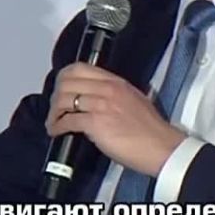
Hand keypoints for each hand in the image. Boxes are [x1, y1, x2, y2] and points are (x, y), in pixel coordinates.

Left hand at [46, 63, 185, 176]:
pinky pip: (68, 120)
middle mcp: (106, 89)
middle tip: (55, 108)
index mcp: (116, 82)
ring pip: (64, 99)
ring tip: (53, 122)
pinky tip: (57, 131)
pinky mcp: (96, 123)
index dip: (64, 78)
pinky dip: (57, 126)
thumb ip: (115, 94)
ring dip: (54, 112)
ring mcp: (100, 105)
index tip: (60, 88)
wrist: (161, 146)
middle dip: (55, 96)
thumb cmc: (151, 129)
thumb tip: (97, 99)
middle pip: (67, 82)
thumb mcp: (134, 99)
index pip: (80, 68)